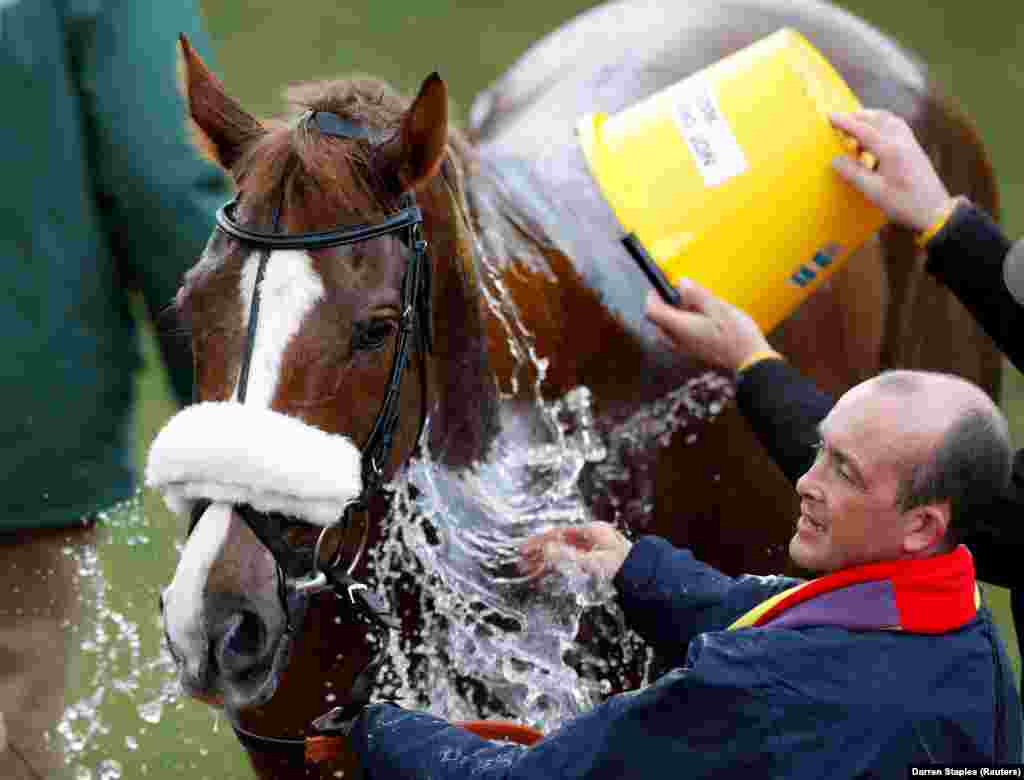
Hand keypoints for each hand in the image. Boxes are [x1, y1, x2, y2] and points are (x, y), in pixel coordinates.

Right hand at [519, 522, 631, 581]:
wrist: (647, 582)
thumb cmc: (624, 569)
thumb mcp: (593, 563)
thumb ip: (568, 557)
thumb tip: (545, 549)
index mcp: (592, 531)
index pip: (558, 533)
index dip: (539, 542)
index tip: (523, 550)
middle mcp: (591, 538)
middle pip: (558, 543)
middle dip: (539, 554)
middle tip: (521, 563)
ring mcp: (593, 550)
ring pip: (562, 554)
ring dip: (545, 563)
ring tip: (528, 572)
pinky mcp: (594, 564)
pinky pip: (569, 564)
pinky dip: (555, 569)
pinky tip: (544, 576)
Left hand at [645, 280, 772, 370]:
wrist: (750, 361)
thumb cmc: (736, 335)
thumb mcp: (718, 308)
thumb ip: (697, 295)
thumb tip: (681, 283)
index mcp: (680, 328)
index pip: (652, 312)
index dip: (652, 297)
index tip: (660, 287)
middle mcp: (677, 341)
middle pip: (659, 321)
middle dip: (666, 306)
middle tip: (683, 296)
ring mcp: (685, 350)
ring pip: (669, 330)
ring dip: (677, 316)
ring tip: (698, 308)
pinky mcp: (694, 353)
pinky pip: (680, 337)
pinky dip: (685, 326)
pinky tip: (705, 321)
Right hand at [830, 110, 953, 232]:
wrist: (935, 211)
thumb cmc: (905, 204)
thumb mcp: (875, 192)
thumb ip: (854, 174)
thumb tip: (835, 160)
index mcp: (891, 150)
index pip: (864, 130)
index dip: (845, 123)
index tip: (829, 117)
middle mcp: (902, 141)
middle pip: (878, 118)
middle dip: (857, 116)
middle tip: (839, 121)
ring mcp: (910, 143)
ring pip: (889, 119)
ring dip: (871, 118)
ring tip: (855, 125)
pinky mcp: (914, 148)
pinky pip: (897, 126)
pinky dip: (882, 124)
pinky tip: (875, 135)